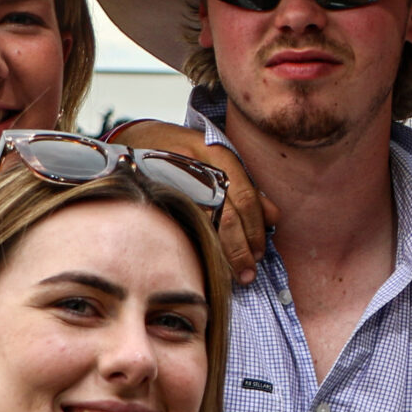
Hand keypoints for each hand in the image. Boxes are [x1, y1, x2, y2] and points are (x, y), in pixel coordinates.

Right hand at [107, 119, 274, 285]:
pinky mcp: (152, 192)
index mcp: (219, 155)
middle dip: (241, 249)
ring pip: (203, 224)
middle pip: (227, 215)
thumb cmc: (183, 152)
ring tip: (230, 274)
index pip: (246, 198)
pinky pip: (177, 224)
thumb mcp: (217, 160)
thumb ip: (245, 188)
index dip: (255, 230)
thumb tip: (273, 217)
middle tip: (248, 272)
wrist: (137, 137)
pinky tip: (200, 263)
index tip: (260, 253)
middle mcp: (197, 166)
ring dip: (220, 253)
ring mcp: (172, 180)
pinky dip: (193, 246)